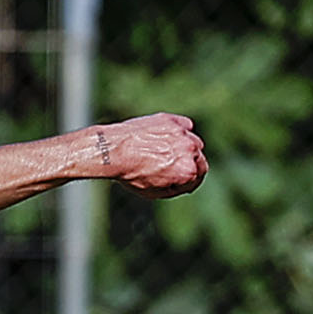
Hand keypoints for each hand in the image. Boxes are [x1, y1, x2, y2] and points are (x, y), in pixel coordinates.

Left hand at [87, 113, 207, 197]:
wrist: (112, 151)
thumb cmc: (131, 174)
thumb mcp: (155, 193)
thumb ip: (177, 187)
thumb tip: (186, 183)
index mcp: (188, 171)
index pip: (198, 178)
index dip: (187, 182)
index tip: (178, 181)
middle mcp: (189, 150)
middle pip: (200, 160)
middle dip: (190, 166)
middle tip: (174, 168)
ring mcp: (180, 132)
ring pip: (193, 143)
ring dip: (185, 149)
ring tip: (167, 153)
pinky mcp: (171, 120)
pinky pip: (185, 126)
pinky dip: (180, 132)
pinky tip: (167, 138)